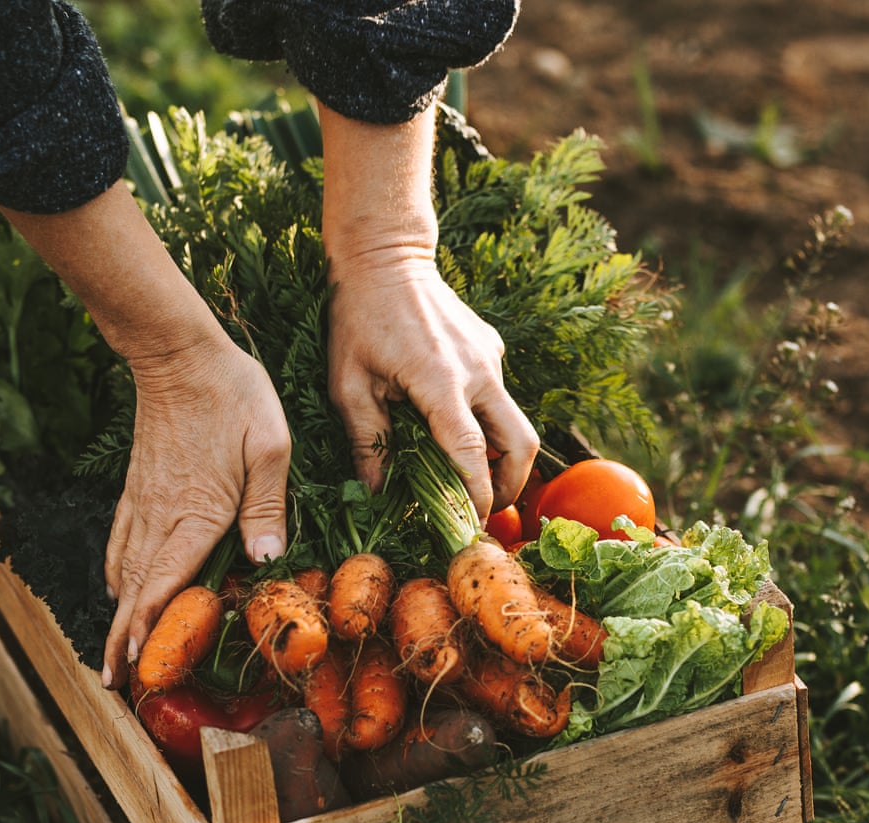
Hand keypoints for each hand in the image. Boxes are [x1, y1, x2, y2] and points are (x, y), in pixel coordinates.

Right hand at [0, 182, 289, 689]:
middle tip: (114, 681)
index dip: (147, 629)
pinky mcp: (138, 488)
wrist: (178, 351)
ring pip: (124, 569)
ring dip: (118, 612)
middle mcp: (161, 517)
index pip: (164, 584)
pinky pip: (121, 541)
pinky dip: (118, 573)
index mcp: (195, 514)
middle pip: (135, 589)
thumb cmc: (233, 395)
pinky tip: (120, 587)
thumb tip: (265, 559)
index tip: (133, 667)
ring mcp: (144, 503)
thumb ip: (266, 506)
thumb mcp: (269, 446)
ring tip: (112, 651)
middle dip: (122, 638)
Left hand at [326, 249, 538, 519]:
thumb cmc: (357, 319)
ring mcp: (489, 357)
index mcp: (440, 381)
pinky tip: (452, 427)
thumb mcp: (347, 384)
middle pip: (521, 443)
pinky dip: (485, 423)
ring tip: (469, 478)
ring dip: (499, 456)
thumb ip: (365, 439)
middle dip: (510, 484)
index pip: (472, 452)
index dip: (477, 493)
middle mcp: (477, 370)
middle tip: (485, 509)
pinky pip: (497, 396)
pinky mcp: (490, 348)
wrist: (384, 255)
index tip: (472, 522)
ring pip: (514, 421)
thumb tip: (374, 491)